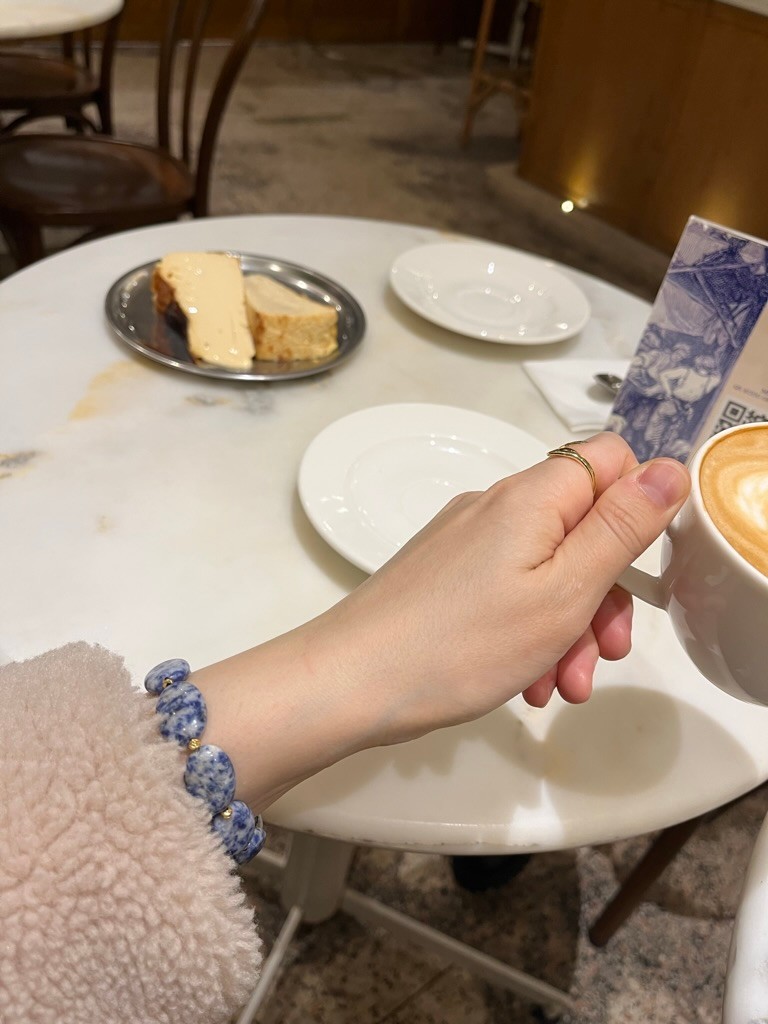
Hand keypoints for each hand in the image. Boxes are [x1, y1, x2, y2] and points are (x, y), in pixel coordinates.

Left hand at [195, 432, 690, 808]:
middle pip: (581, 527)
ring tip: (561, 689)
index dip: (638, 508)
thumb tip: (670, 467)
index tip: (639, 571)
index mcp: (532, 496)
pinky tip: (526, 685)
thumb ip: (621, 528)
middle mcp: (497, 507)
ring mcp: (466, 543)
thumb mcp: (564, 591)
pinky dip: (527, 634)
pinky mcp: (444, 577)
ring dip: (568, 628)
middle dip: (603, 594)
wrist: (352, 682)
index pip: (609, 460)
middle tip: (605, 655)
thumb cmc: (463, 642)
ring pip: (546, 570)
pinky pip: (507, 594)